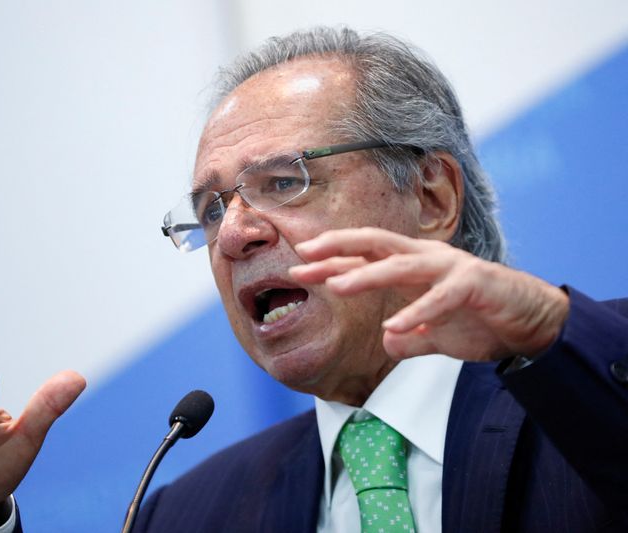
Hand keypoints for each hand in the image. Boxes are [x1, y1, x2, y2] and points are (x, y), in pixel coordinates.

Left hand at [289, 227, 569, 361]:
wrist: (533, 323)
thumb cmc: (481, 321)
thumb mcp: (436, 334)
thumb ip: (411, 337)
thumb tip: (389, 342)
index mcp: (414, 265)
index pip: (365, 257)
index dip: (332, 260)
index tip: (299, 267)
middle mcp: (428, 259)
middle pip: (376, 243)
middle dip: (338, 246)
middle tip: (304, 254)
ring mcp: (451, 268)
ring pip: (401, 264)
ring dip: (367, 274)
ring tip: (334, 285)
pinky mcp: (475, 284)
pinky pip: (441, 299)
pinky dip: (417, 313)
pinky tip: (393, 329)